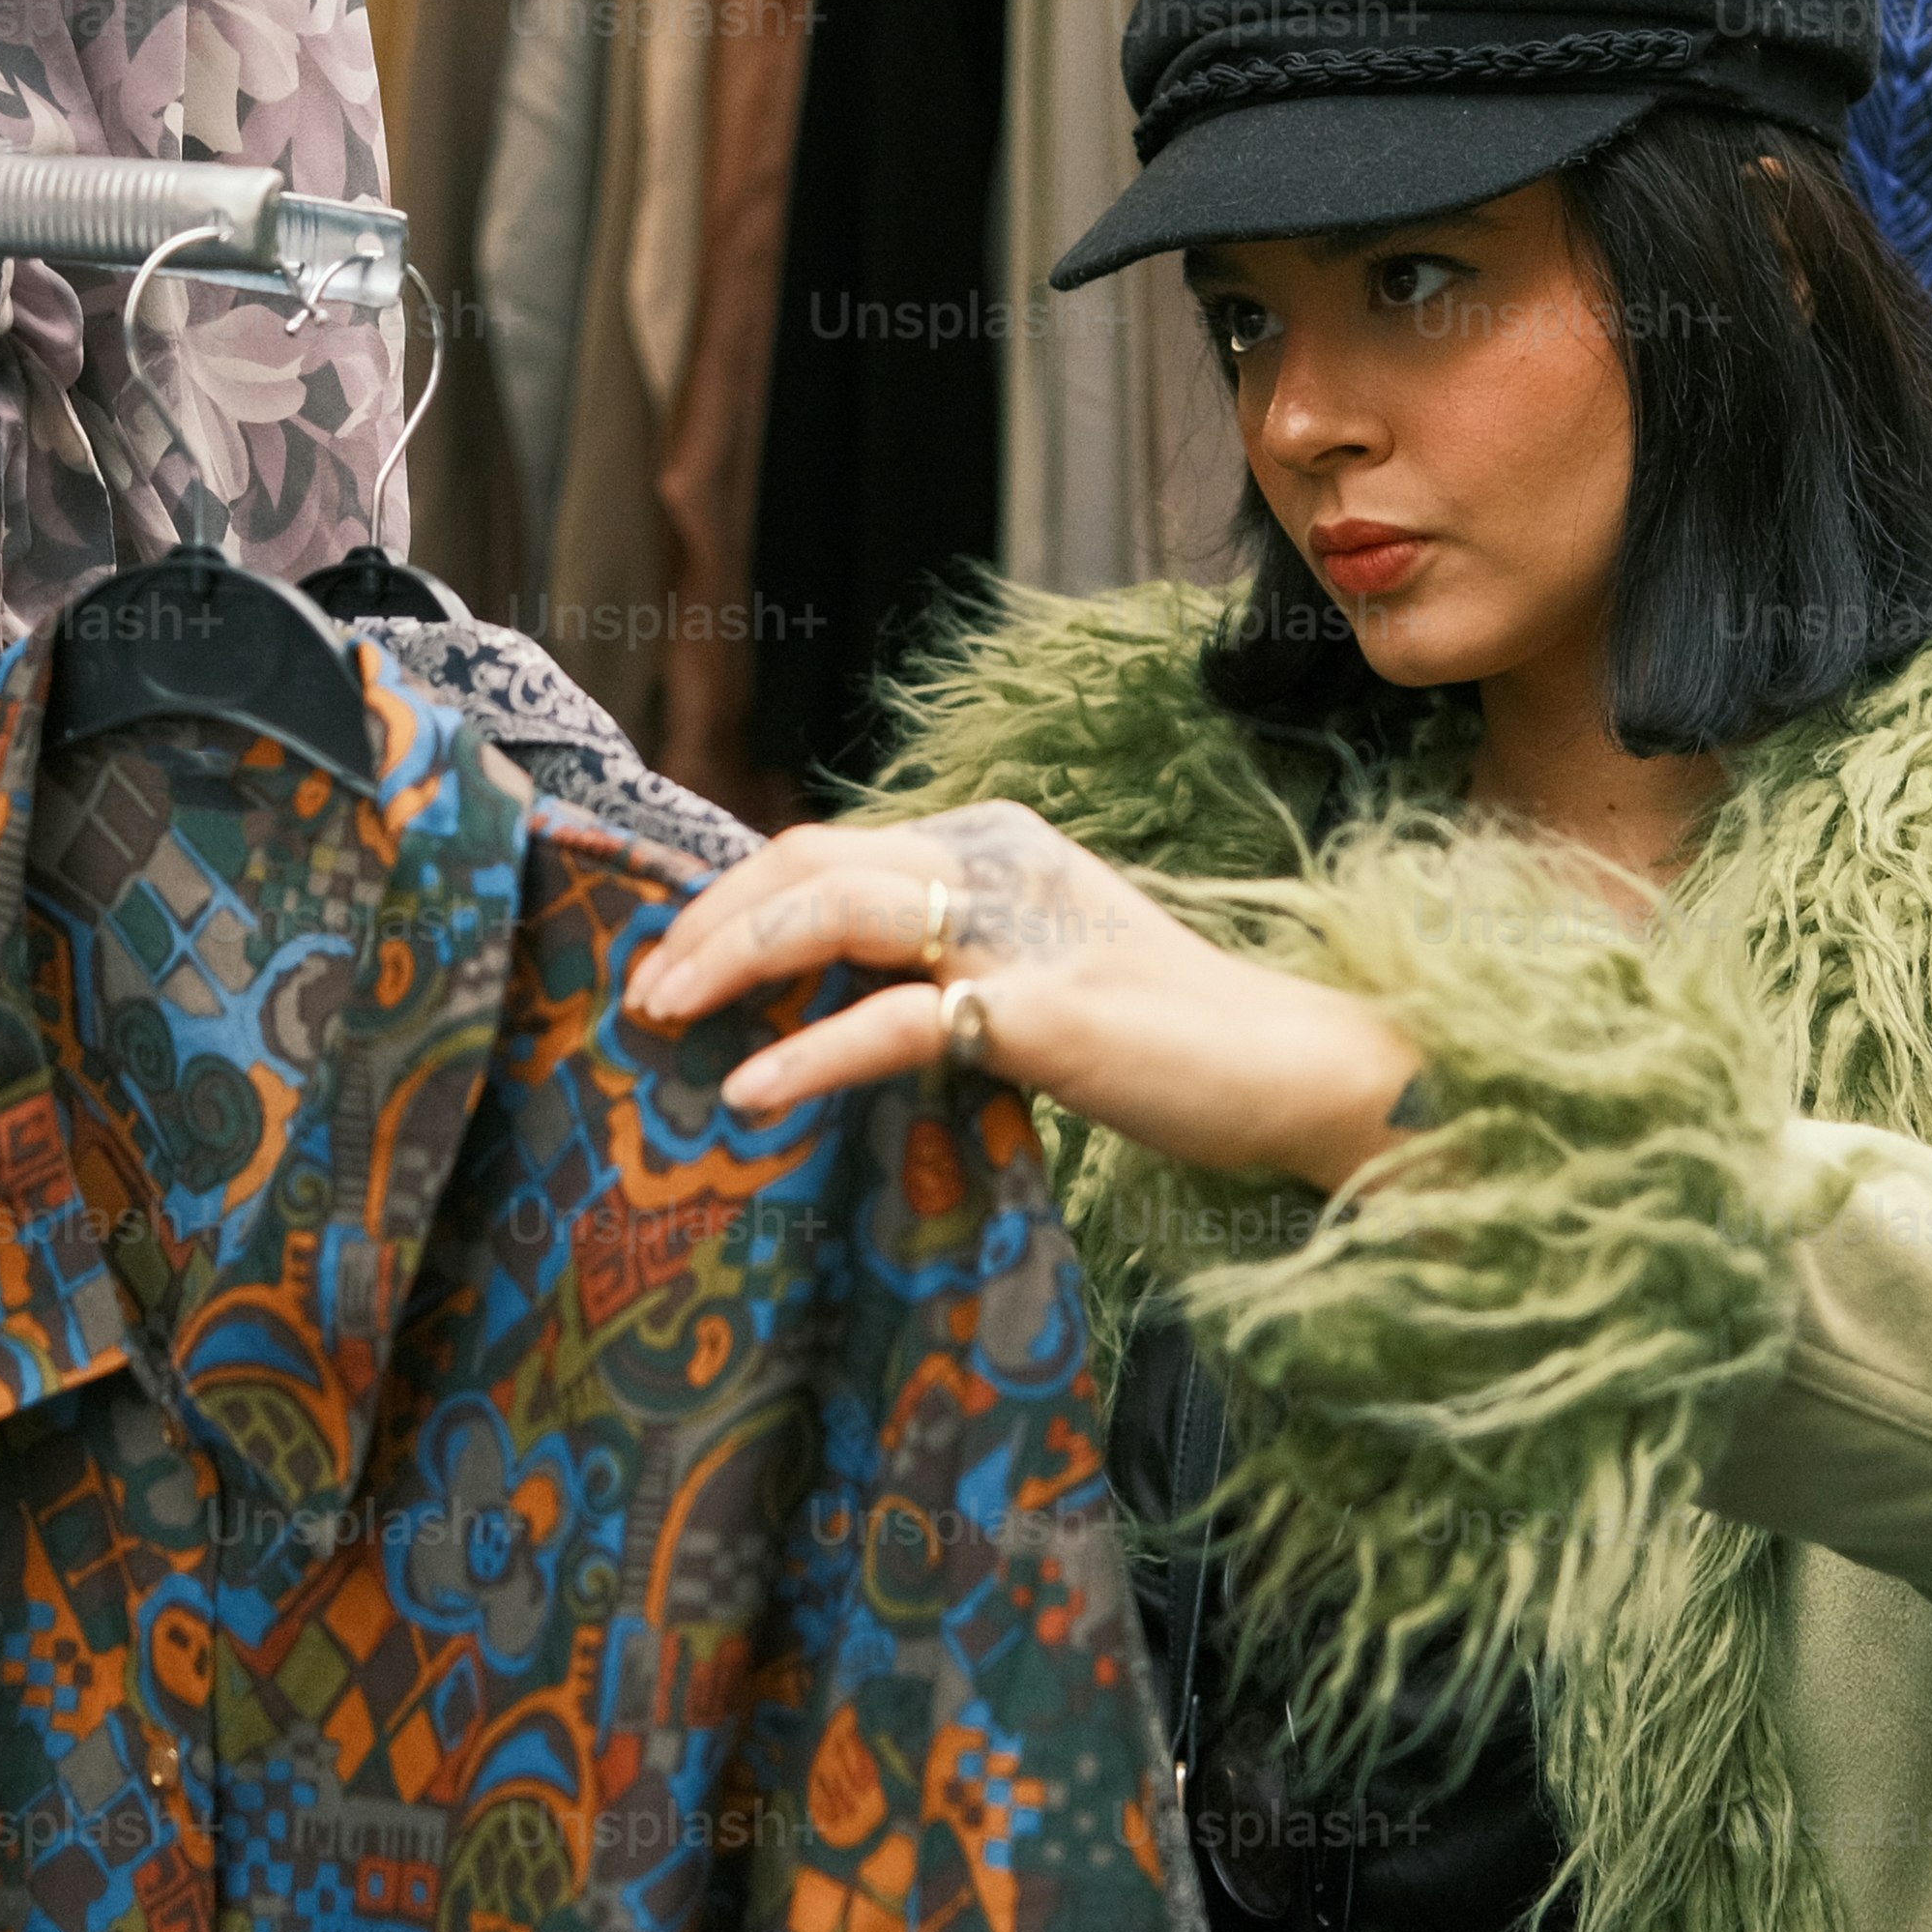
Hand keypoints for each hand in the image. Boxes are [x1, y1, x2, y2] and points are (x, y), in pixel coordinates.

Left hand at [619, 802, 1433, 1198]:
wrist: (1293, 1070)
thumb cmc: (1166, 1042)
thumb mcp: (1034, 975)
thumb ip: (943, 965)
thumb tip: (821, 1004)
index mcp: (989, 841)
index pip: (823, 849)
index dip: (730, 900)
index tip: (667, 959)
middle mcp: (994, 860)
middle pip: (804, 864)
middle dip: (705, 924)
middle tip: (639, 990)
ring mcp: (1017, 928)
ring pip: (828, 913)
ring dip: (726, 963)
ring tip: (661, 1018)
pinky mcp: (1038, 1011)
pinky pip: (891, 1021)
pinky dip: (805, 1054)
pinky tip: (748, 1089)